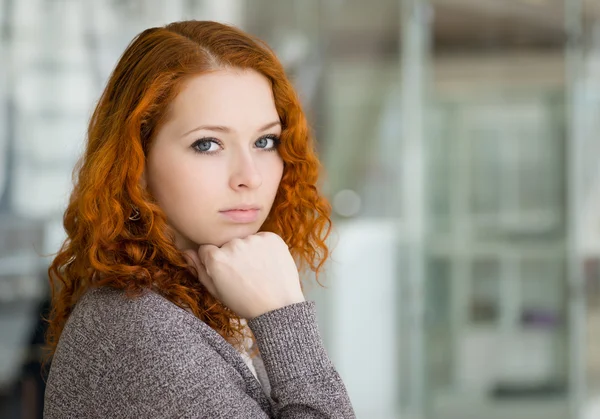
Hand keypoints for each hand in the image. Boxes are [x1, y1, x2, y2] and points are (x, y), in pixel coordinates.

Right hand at [183, 232, 304, 319]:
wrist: (278, 307)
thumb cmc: (245, 302)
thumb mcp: (217, 291)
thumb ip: (200, 269)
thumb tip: (187, 252)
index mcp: (216, 258)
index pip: (207, 249)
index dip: (216, 261)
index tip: (226, 272)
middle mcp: (233, 245)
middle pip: (228, 244)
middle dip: (233, 255)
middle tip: (245, 274)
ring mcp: (254, 240)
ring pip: (246, 240)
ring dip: (250, 251)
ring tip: (258, 271)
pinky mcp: (272, 238)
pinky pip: (263, 239)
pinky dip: (265, 249)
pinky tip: (269, 265)